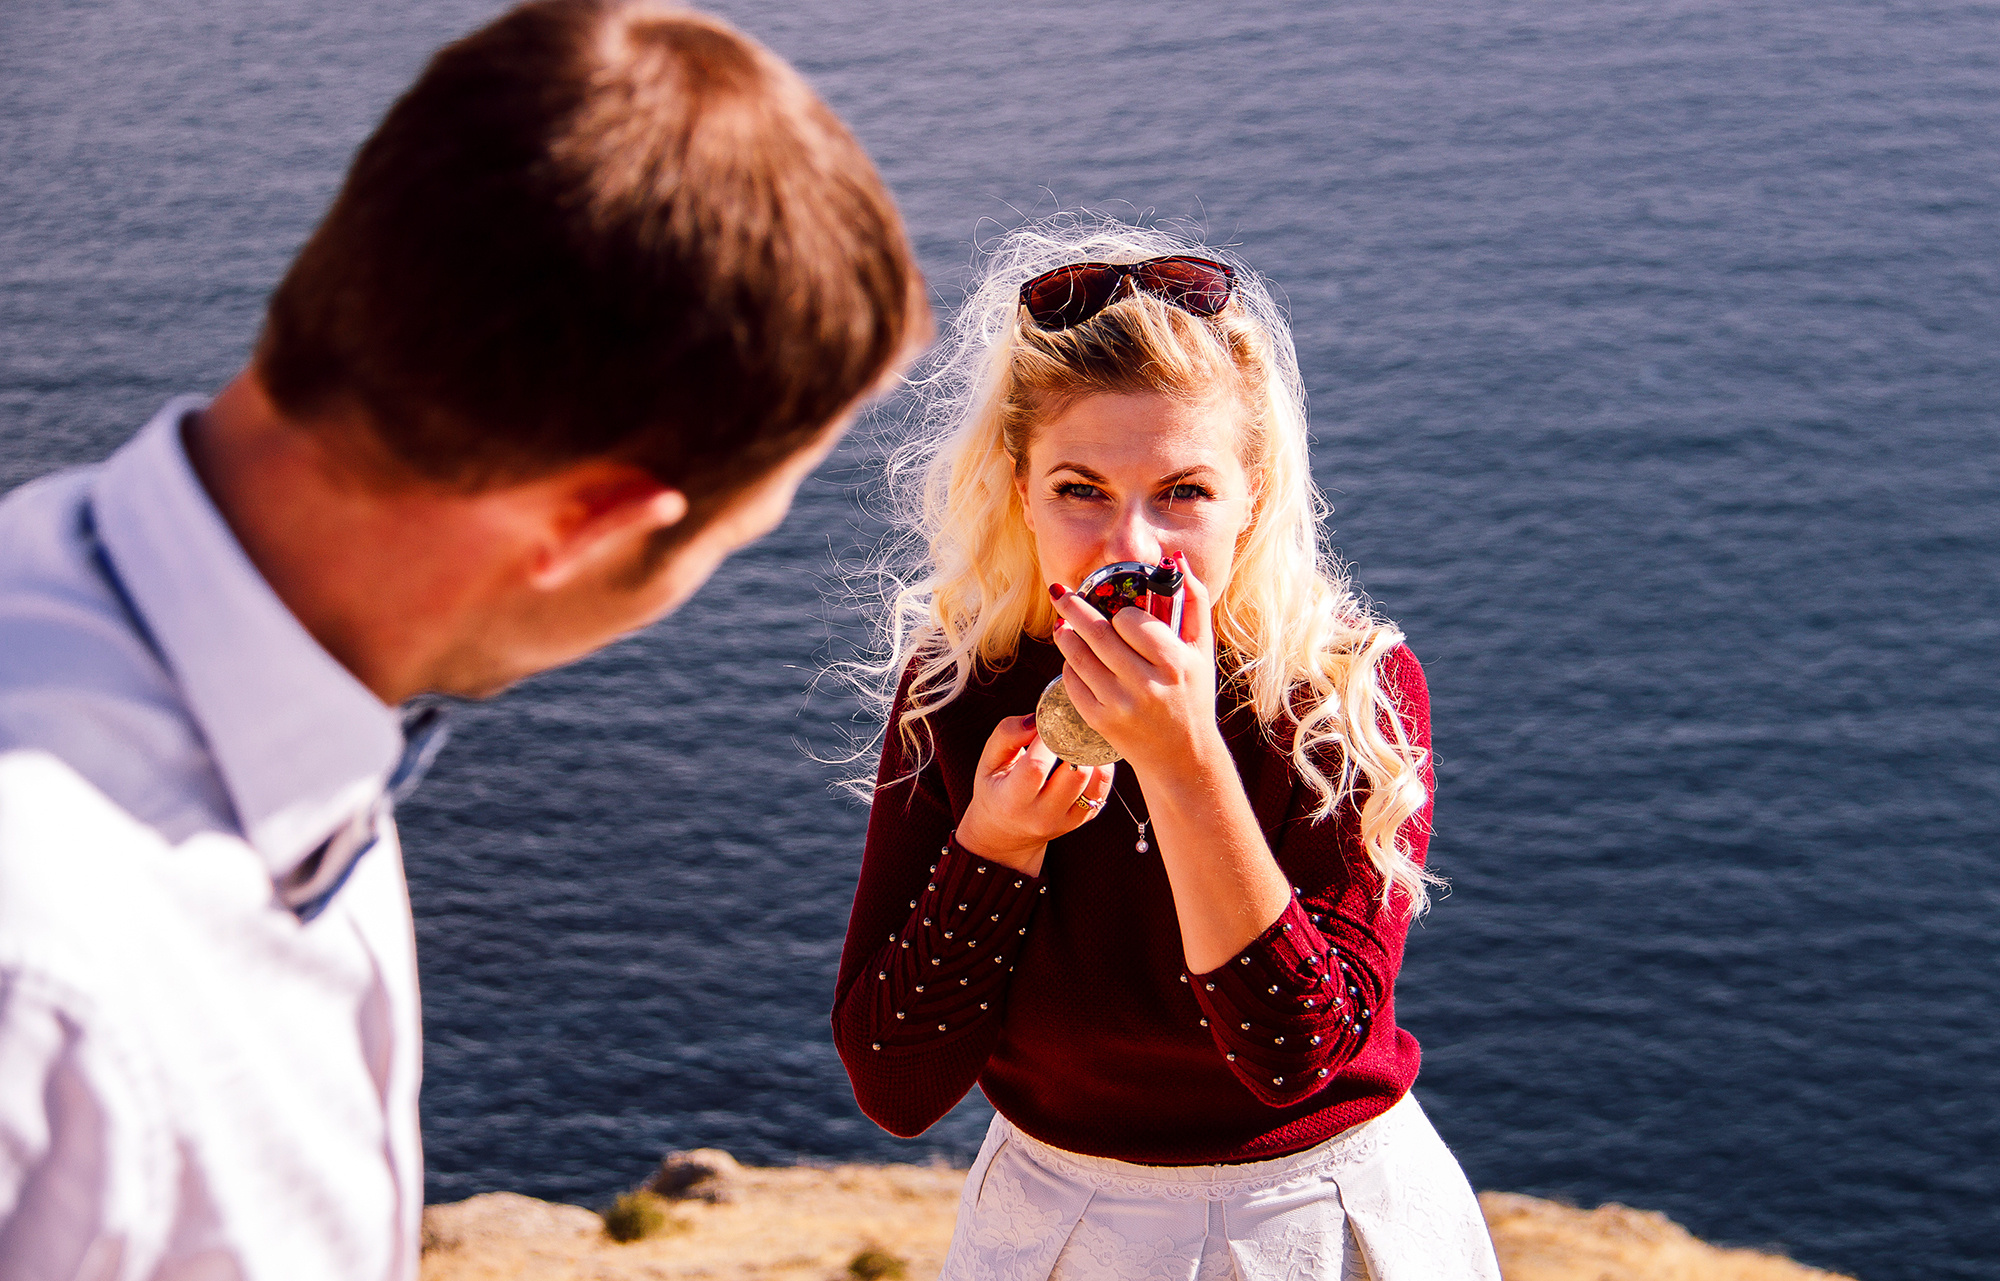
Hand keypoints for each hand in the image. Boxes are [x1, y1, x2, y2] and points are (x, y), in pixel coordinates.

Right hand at [953, 714, 1115, 875]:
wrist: (1004, 831)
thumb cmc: (996, 789)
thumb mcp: (989, 761)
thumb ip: (1007, 734)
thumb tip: (1037, 719)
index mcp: (1013, 800)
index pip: (1037, 766)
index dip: (1048, 738)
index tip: (1051, 718)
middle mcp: (1042, 815)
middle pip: (1075, 774)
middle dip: (1077, 743)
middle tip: (1073, 723)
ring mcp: (1066, 821)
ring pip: (1094, 782)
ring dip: (1093, 754)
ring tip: (1082, 738)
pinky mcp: (1082, 820)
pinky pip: (1102, 791)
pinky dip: (1101, 769)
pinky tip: (1091, 755)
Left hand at [1049, 555, 1223, 779]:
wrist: (1181, 755)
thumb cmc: (1193, 694)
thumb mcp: (1202, 650)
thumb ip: (1194, 601)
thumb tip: (1177, 558)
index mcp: (1174, 664)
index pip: (1133, 622)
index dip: (1123, 614)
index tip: (1122, 615)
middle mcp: (1146, 685)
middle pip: (1098, 635)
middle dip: (1074, 609)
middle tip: (1060, 593)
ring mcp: (1120, 705)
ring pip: (1079, 658)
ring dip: (1065, 635)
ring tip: (1062, 624)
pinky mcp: (1100, 722)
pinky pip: (1073, 683)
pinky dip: (1070, 666)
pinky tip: (1074, 658)